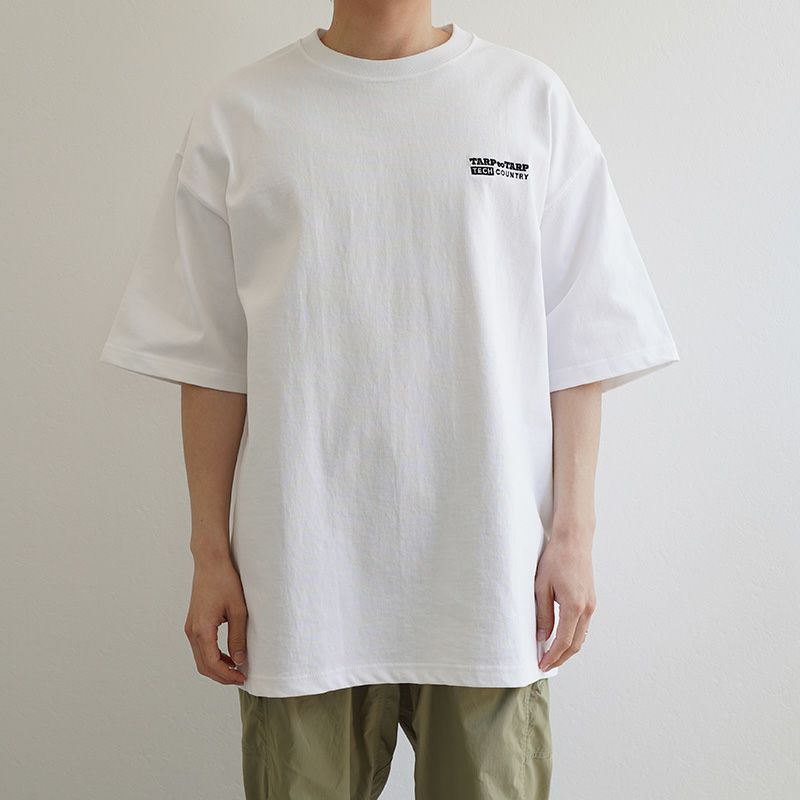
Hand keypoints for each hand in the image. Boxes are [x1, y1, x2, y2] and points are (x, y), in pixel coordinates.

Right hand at [184, 555, 248, 684]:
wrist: (210, 563)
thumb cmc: (225, 581)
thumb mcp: (238, 609)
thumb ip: (238, 636)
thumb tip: (239, 660)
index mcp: (202, 629)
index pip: (212, 664)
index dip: (227, 675)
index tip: (242, 677)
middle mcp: (192, 631)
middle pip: (203, 666)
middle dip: (222, 676)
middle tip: (241, 677)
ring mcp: (190, 627)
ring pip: (201, 658)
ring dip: (217, 668)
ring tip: (236, 669)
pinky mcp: (193, 623)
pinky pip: (200, 648)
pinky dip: (212, 657)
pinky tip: (228, 656)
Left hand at [535, 533, 596, 671]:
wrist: (574, 541)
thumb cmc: (555, 559)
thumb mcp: (542, 586)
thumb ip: (543, 614)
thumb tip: (542, 637)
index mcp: (574, 606)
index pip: (564, 641)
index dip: (552, 656)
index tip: (541, 665)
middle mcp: (587, 608)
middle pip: (576, 644)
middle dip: (561, 658)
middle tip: (545, 665)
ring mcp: (591, 604)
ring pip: (581, 636)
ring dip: (567, 648)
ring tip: (551, 655)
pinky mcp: (591, 600)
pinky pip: (583, 625)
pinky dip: (573, 636)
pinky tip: (561, 637)